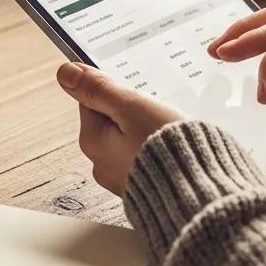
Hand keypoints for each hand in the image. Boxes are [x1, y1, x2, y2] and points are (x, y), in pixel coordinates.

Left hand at [56, 62, 181, 195]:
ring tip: (169, 131)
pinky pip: (145, 157)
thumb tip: (66, 73)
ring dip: (148, 130)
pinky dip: (157, 149)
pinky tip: (174, 148)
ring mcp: (123, 178)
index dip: (116, 91)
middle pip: (112, 120)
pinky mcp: (144, 187)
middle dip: (134, 112)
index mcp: (93, 142)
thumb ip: (99, 89)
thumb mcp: (132, 108)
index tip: (136, 92)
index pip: (92, 100)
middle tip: (157, 112)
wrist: (199, 192)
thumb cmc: (168, 150)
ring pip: (131, 138)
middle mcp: (102, 164)